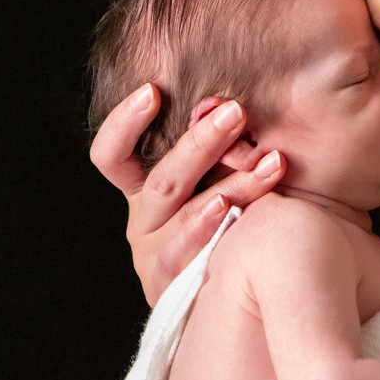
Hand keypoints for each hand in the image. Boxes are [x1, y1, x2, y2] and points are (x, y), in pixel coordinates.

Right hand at [89, 84, 285, 305]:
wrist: (237, 289)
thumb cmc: (234, 217)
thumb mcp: (218, 177)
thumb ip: (220, 145)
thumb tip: (228, 101)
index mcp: (144, 188)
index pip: (114, 153)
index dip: (124, 122)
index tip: (153, 91)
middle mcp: (144, 218)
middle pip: (163, 178)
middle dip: (202, 142)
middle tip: (236, 113)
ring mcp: (154, 252)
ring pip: (184, 212)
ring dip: (231, 183)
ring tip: (265, 162)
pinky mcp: (171, 282)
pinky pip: (186, 251)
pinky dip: (208, 228)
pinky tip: (233, 210)